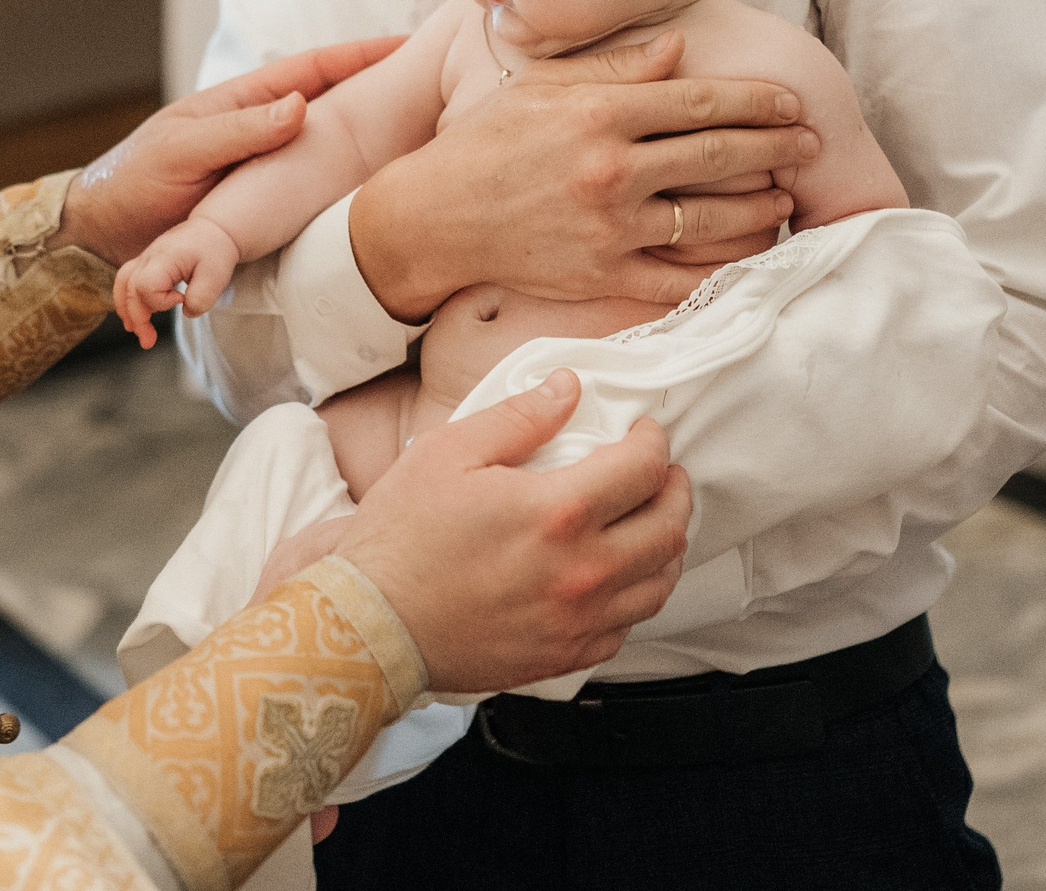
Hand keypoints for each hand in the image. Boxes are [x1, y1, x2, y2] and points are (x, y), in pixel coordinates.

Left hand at [56, 38, 403, 265]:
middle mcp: (259, 128)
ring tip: (420, 132)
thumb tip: (303, 106)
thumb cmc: (133, 181)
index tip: (408, 43)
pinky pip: (309, 185)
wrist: (100, 231)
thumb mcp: (185, 151)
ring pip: (327, 144)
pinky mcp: (258, 200)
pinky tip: (371, 188)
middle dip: (379, 86)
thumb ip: (241, 132)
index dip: (361, 54)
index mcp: (243, 102)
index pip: (314, 68)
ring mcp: (262, 163)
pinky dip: (340, 179)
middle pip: (333, 100)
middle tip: (432, 82)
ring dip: (367, 135)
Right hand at [112, 220, 240, 346]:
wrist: (214, 229)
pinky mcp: (147, 262)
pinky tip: (134, 315)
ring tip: (135, 330)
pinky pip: (126, 280)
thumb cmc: (214, 250)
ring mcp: (145, 258)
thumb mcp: (217, 277)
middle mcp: (150, 256)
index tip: (180, 300)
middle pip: (130, 289)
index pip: (146, 285)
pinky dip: (127, 299)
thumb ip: (201, 299)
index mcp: (165, 258)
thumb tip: (186, 312)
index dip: (160, 301)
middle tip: (148, 341)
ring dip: (126, 309)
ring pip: (122, 283)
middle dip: (137, 318)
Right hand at [325, 369, 690, 693]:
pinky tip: (616, 575)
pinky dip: (635, 594)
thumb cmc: (401, 538)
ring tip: (650, 522)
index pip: (642, 470)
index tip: (645, 433)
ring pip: (660, 583)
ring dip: (666, 545)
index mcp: (557, 512)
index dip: (653, 442)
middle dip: (674, 490)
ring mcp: (579, 621)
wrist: (371, 624)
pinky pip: (628, 626)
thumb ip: (518, 417)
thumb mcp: (447, 453)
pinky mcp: (566, 655)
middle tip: (660, 473)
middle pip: (668, 529)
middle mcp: (582, 571)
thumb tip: (566, 389)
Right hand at [348, 32, 810, 320]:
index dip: (757, 101)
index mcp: (599, 112)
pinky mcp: (603, 274)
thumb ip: (615, 68)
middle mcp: (611, 168)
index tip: (791, 102)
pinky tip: (747, 259)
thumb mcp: (542, 86)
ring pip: (709, 217)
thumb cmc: (485, 143)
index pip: (701, 100)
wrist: (434, 217)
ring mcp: (610, 226)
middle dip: (776, 146)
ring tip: (786, 199)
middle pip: (718, 154)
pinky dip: (720, 271)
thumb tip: (679, 50)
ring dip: (759, 207)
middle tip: (810, 143)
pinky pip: (679, 278)